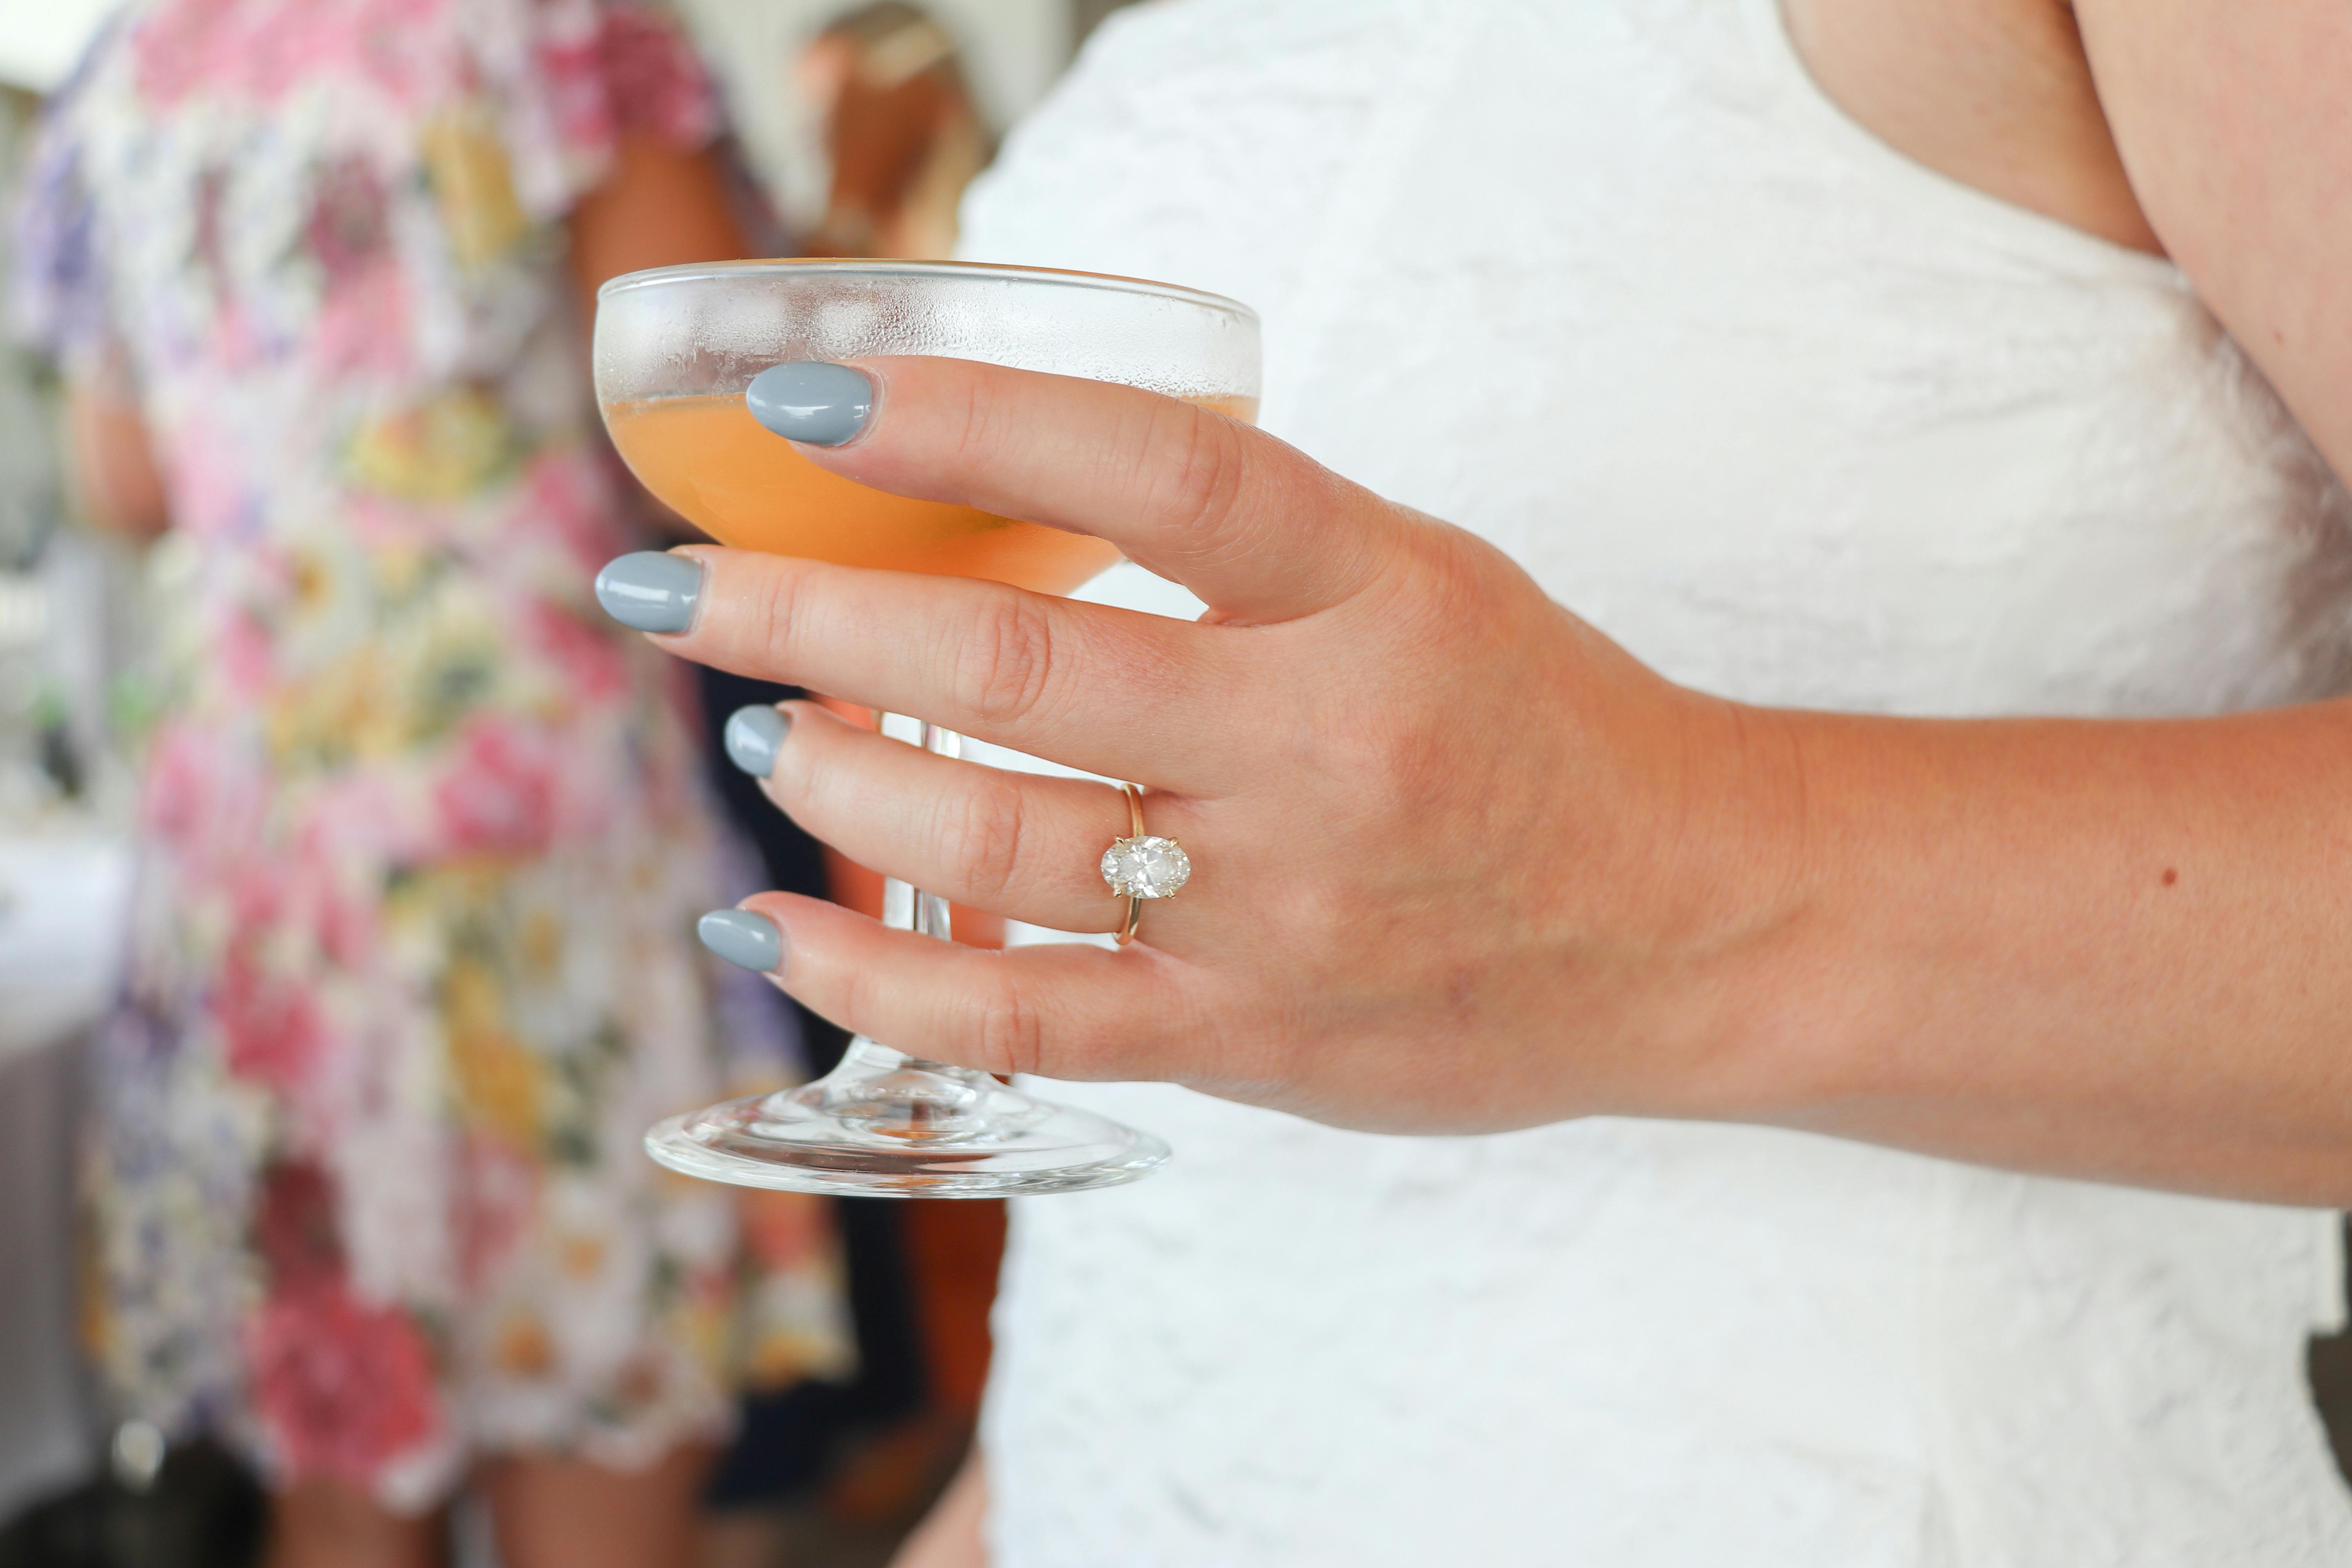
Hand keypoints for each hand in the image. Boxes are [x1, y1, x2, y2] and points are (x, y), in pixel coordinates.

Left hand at [602, 357, 1807, 1133]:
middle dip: (808, 622)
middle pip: (1020, 673)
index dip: (966, 424)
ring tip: (763, 733)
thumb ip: (1241, 552)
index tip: (809, 404)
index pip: (1154, 472)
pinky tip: (773, 932)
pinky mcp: (1254, 1039)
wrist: (1697, 923)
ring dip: (836, 781)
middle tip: (679, 589)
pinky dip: (874, 979)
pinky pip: (1025, 1018)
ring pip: (997, 846)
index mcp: (1377, 595)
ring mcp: (1282, 908)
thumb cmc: (1535, 728)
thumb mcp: (1417, 580)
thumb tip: (1000, 512)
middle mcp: (1323, 747)